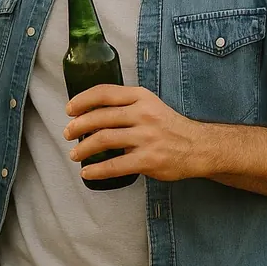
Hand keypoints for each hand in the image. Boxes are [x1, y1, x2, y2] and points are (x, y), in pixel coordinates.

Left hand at [63, 85, 209, 182]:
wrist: (199, 147)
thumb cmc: (169, 126)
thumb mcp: (150, 105)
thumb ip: (125, 106)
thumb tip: (89, 113)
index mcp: (141, 97)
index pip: (104, 93)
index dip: (82, 100)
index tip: (69, 109)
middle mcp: (143, 114)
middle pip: (100, 118)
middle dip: (77, 126)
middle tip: (67, 134)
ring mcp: (146, 138)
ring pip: (103, 140)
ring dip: (83, 148)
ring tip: (74, 154)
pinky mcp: (149, 160)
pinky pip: (115, 165)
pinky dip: (97, 170)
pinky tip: (87, 173)